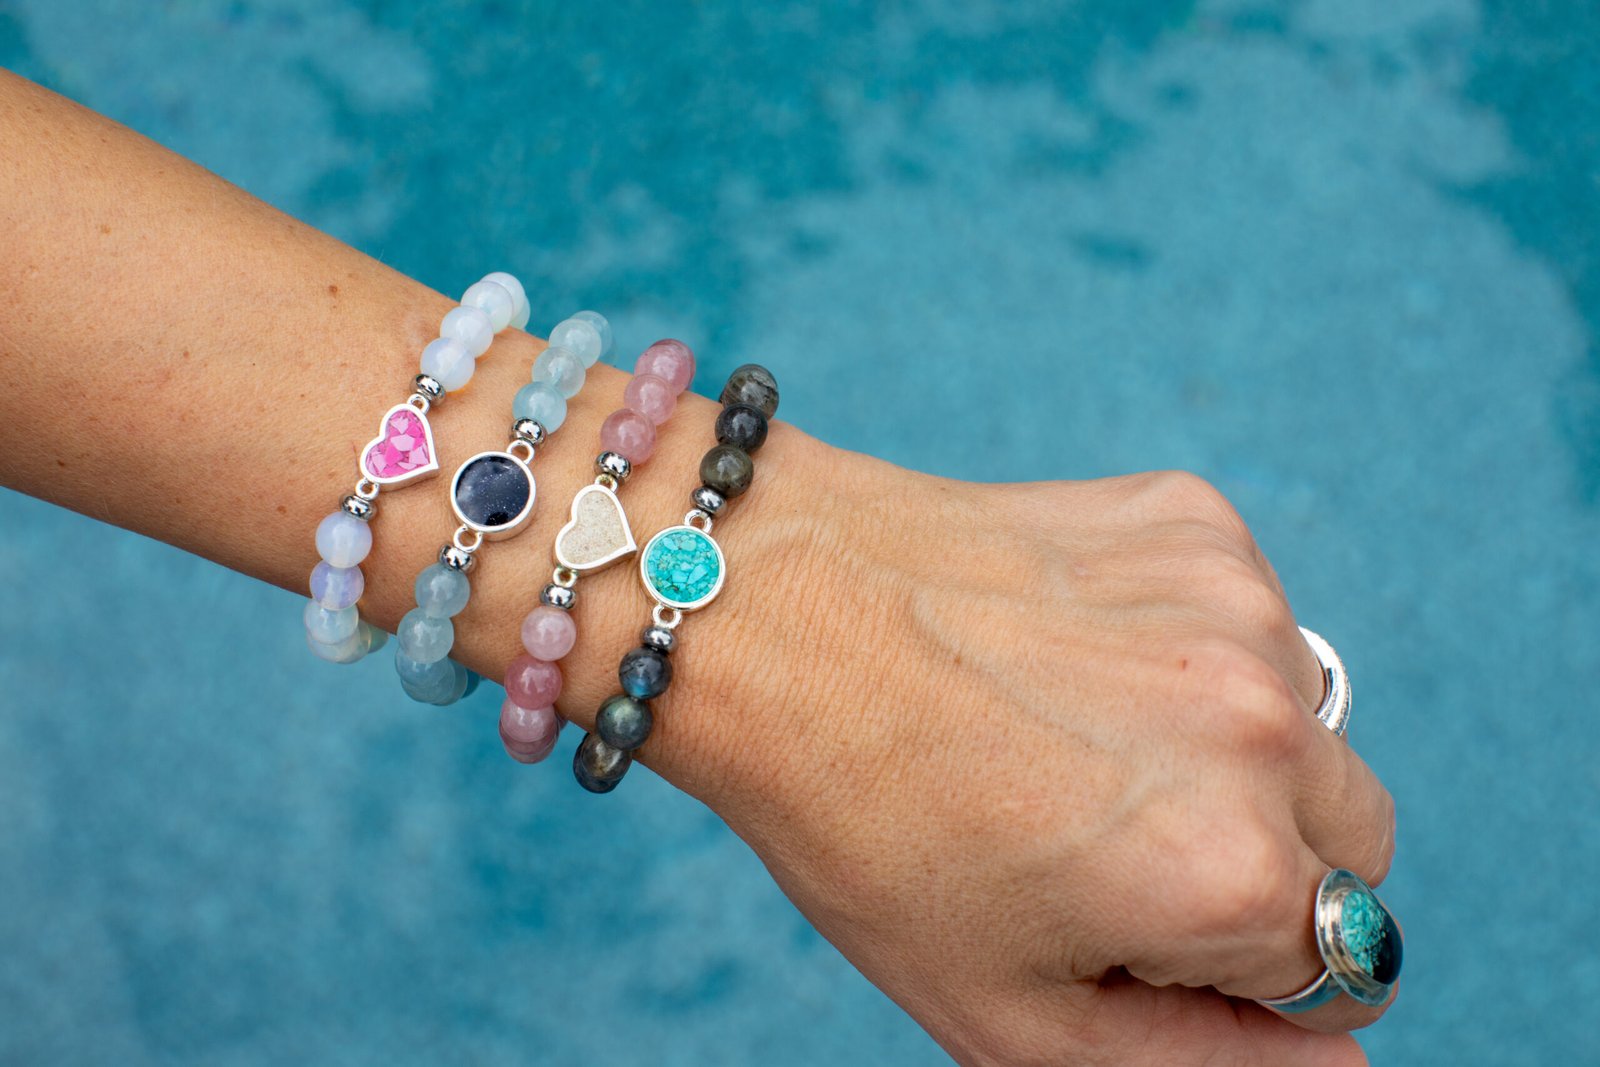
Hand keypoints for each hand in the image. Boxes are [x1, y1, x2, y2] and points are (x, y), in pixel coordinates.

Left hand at [667, 455, 1395, 1065]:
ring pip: (1308, 723)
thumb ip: (1200, 1066)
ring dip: (1226, 745)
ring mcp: (1234, 606)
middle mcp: (1261, 727)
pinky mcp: (1196, 522)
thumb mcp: (1010, 1010)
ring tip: (1068, 732)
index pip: (1346, 966)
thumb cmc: (865, 824)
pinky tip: (1068, 651)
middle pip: (1354, 842)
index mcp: (1229, 869)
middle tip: (1102, 830)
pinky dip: (1187, 648)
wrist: (768, 613)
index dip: (1238, 962)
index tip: (1127, 913)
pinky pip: (1252, 619)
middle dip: (1262, 857)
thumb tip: (1338, 1062)